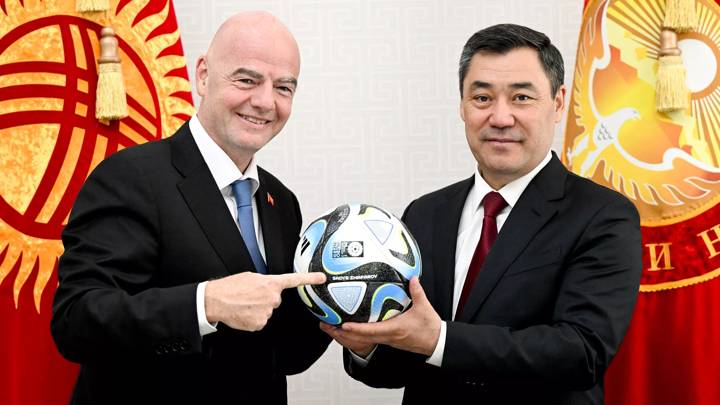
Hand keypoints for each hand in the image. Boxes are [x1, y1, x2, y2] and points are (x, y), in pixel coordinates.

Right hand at [205, 272, 325, 330]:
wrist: (216, 300)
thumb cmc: (230, 287)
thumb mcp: (250, 277)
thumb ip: (264, 282)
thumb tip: (267, 287)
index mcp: (271, 283)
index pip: (295, 280)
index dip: (310, 278)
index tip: (322, 278)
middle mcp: (272, 298)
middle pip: (275, 300)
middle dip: (265, 299)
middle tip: (250, 297)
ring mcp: (267, 312)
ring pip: (267, 311)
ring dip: (257, 308)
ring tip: (244, 304)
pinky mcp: (260, 324)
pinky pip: (260, 321)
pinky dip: (252, 318)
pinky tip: (243, 313)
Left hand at [323, 277, 440, 355]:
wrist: (436, 342)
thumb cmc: (429, 327)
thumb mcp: (424, 307)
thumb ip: (416, 292)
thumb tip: (412, 277)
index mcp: (395, 329)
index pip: (371, 331)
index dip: (356, 329)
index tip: (343, 324)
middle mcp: (388, 336)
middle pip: (361, 339)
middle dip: (343, 334)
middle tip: (327, 325)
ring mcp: (387, 340)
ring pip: (363, 340)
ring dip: (347, 335)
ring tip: (332, 327)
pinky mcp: (388, 340)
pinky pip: (369, 339)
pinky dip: (357, 334)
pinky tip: (349, 328)